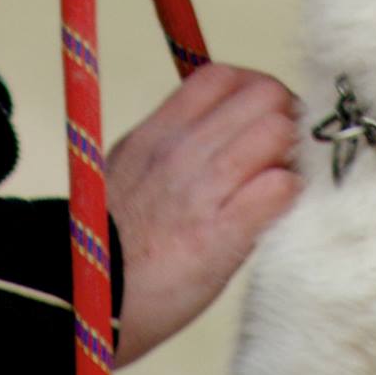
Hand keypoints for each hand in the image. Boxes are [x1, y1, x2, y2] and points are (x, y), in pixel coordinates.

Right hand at [106, 62, 300, 366]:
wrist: (82, 298)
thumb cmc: (106, 243)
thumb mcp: (129, 170)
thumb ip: (171, 144)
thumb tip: (216, 133)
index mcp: (158, 132)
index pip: (221, 76)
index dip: (253, 90)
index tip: (261, 118)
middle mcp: (182, 149)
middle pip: (263, 94)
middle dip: (286, 118)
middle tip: (286, 152)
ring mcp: (202, 188)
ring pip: (277, 132)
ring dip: (293, 155)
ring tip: (283, 182)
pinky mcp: (221, 235)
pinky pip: (277, 190)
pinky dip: (291, 193)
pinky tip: (279, 210)